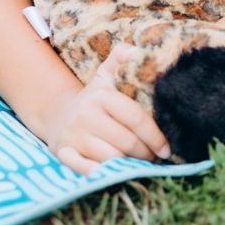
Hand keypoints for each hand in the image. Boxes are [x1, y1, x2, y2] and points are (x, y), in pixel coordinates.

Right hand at [40, 45, 171, 174]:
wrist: (58, 114)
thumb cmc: (93, 99)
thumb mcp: (105, 75)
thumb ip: (121, 58)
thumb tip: (137, 50)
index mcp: (101, 96)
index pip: (135, 118)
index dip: (155, 135)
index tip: (166, 148)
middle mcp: (85, 115)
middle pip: (127, 141)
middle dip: (146, 154)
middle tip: (156, 158)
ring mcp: (73, 135)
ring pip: (111, 158)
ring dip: (130, 166)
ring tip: (140, 165)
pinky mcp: (63, 153)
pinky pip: (84, 169)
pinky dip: (101, 174)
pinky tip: (114, 174)